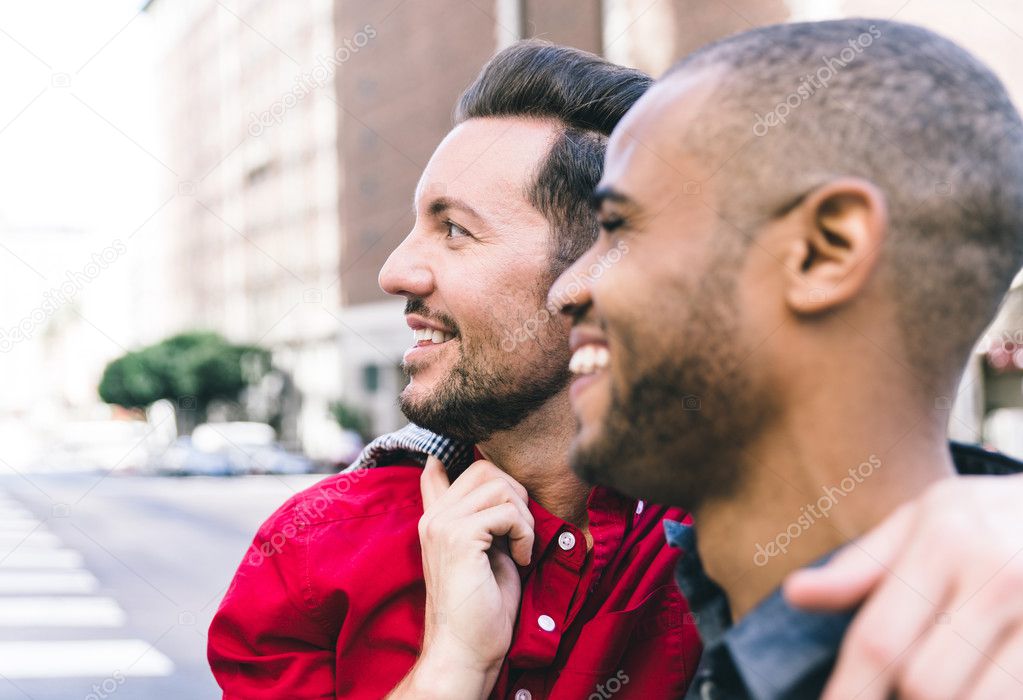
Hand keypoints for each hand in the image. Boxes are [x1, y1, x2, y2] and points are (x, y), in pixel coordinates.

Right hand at [389, 457, 534, 698]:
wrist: (466, 650)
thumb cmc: (482, 607)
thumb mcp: (485, 552)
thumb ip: (482, 519)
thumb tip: (501, 488)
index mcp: (435, 519)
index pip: (439, 468)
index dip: (470, 464)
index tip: (491, 491)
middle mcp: (434, 517)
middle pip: (486, 469)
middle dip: (516, 495)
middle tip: (521, 532)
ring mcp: (443, 525)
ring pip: (501, 486)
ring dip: (524, 518)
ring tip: (520, 549)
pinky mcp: (459, 537)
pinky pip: (508, 512)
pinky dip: (525, 534)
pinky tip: (520, 559)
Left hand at [784, 476, 1022, 698]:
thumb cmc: (992, 519)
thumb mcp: (925, 519)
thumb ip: (863, 566)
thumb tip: (796, 595)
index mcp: (944, 540)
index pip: (879, 638)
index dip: (849, 694)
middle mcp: (997, 576)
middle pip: (926, 684)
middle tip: (894, 691)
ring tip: (944, 685)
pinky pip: (1022, 695)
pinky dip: (996, 699)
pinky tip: (981, 686)